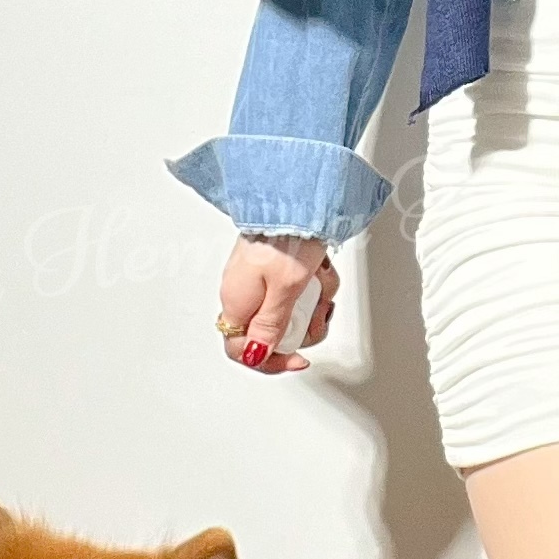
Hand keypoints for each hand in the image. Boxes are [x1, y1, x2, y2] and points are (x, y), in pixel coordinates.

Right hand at [218, 232, 337, 375]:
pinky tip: (320, 271)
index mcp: (237, 302)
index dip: (270, 362)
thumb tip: (257, 355)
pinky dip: (313, 284)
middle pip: (272, 332)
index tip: (297, 358)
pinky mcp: (274, 268)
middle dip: (302, 324)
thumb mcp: (285, 289)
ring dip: (312, 300)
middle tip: (317, 310)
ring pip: (289, 310)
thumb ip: (271, 325)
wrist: (296, 197)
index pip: (243, 351)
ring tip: (321, 282)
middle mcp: (243, 293)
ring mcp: (259, 280)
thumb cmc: (288, 235)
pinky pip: (295, 289)